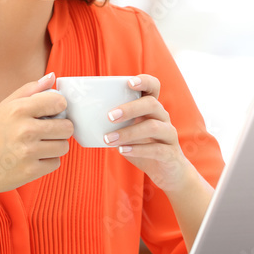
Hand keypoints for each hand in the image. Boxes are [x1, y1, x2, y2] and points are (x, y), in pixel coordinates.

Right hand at [0, 72, 72, 197]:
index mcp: (18, 109)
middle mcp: (25, 130)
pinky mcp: (31, 171)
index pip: (59, 102)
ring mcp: (28, 152)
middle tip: (45, 131)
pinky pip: (56, 163)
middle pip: (67, 127)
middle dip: (59, 129)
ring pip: (64, 146)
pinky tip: (32, 159)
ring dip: (54, 146)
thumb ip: (29, 90)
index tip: (51, 112)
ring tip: (37, 145)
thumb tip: (52, 77)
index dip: (58, 107)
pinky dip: (47, 162)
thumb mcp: (4, 107)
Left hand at [103, 74, 196, 191]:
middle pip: (151, 104)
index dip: (144, 81)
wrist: (168, 172)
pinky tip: (122, 150)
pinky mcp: (170, 153)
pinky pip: (156, 149)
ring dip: (128, 132)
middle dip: (130, 108)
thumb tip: (84, 118)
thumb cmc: (144, 147)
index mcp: (153, 108)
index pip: (154, 86)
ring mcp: (169, 134)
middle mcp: (163, 117)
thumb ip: (115, 124)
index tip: (128, 82)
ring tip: (108, 139)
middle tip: (109, 116)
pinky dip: (138, 149)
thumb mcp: (129, 132)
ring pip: (153, 127)